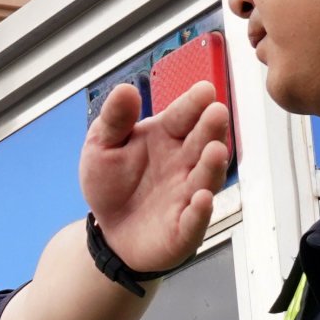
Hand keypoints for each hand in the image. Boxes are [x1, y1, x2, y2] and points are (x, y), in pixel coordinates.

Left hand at [78, 79, 232, 275]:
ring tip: (215, 150)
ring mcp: (187, 195)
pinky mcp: (184, 229)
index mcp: (167, 137)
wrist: (110, 230)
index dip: (193, 104)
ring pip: (205, 179)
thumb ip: (114, 120)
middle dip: (211, 128)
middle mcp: (184, 163)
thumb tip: (125, 89)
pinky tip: (202, 199)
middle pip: (202, 143)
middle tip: (217, 113)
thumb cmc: (112, 183)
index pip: (183, 116)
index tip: (204, 90)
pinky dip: (200, 212)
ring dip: (212, 166)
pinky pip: (195, 220)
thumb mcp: (102, 146)